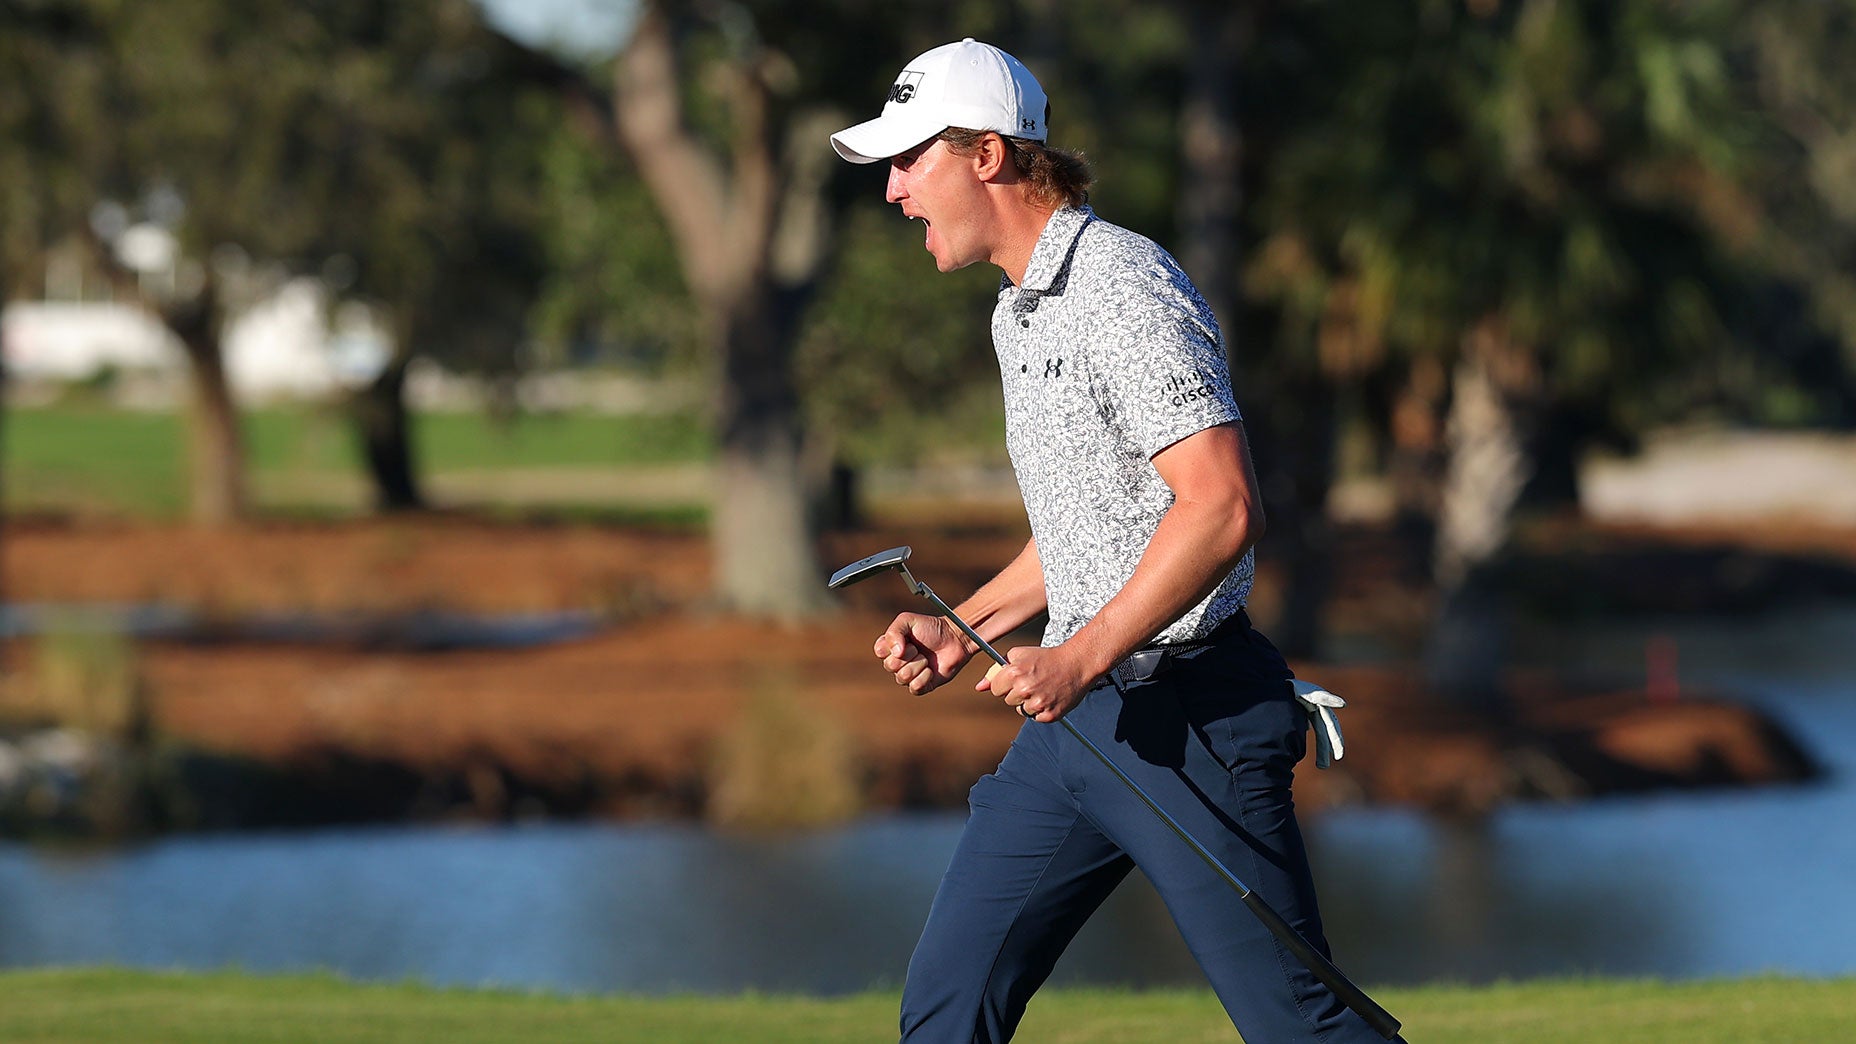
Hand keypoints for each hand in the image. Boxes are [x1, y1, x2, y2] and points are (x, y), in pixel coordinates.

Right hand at [875, 613, 974, 694]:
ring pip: (902, 678)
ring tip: (926, 658)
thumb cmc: (931, 628)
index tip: (905, 640)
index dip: (891, 647)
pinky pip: (914, 688)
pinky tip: (931, 670)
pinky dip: (924, 677)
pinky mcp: (921, 686)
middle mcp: (897, 662)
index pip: (880, 652)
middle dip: (908, 655)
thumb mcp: (908, 620)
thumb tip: (896, 653)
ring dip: (918, 665)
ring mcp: (909, 675)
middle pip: (890, 666)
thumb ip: (894, 631)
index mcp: (891, 646)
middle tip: (918, 648)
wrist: (955, 638)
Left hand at [977, 644, 1093, 721]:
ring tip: (1042, 688)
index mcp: (1013, 673)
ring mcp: (1038, 704)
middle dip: (1017, 693)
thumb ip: (996, 671)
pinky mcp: (1050, 715)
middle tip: (1033, 681)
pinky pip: (1036, 718)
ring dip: (1029, 703)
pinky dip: (1042, 710)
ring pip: (1021, 711)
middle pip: (1008, 701)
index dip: (1005, 684)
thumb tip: (979, 687)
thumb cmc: (1047, 658)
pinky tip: (1050, 696)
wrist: (1076, 664)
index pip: (995, 689)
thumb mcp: (1019, 656)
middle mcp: (1024, 689)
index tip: (1016, 678)